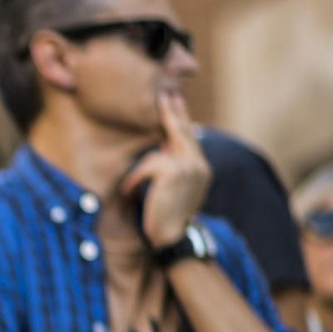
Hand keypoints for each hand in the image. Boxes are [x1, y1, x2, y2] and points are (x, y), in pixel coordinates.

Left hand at [121, 89, 211, 249]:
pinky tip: (131, 194)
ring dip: (141, 174)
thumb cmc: (167, 218)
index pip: (190, 137)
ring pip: (157, 155)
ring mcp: (189, 166)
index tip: (175, 99)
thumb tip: (161, 145)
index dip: (181, 119)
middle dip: (171, 113)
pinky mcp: (174, 171)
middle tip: (165, 92)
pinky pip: (147, 166)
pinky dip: (135, 180)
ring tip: (133, 191)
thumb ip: (173, 166)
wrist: (172, 239)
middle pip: (181, 132)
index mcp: (201, 168)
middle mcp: (199, 164)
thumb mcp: (175, 188)